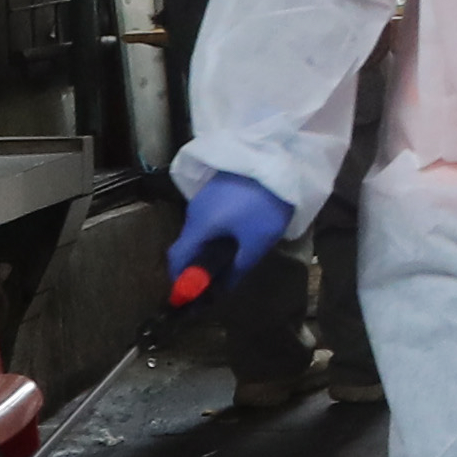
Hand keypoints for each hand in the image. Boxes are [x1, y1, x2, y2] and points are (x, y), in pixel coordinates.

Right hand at [166, 171, 296, 304]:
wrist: (279, 159)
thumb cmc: (264, 205)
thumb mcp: (256, 243)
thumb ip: (237, 269)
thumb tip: (222, 290)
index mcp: (199, 225)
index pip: (177, 258)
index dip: (179, 280)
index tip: (188, 298)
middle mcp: (195, 211)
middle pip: (186, 245)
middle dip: (194, 267)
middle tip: (210, 284)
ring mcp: (204, 198)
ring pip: (198, 231)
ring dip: (206, 250)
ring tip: (224, 264)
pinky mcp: (216, 189)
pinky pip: (208, 219)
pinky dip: (213, 234)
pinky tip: (232, 238)